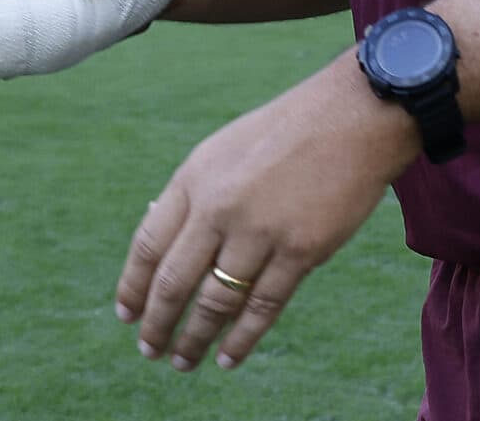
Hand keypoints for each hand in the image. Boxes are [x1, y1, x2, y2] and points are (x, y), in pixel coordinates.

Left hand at [118, 62, 418, 373]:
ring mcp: (260, 230)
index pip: (148, 244)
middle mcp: (219, 206)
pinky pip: (262, 307)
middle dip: (157, 323)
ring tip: (184, 361)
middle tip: (150, 350)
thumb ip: (195, 197)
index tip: (126, 314)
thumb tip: (166, 247)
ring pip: (214, 302)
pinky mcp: (300, 250)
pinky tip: (228, 358)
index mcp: (194, 178)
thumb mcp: (223, 151)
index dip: (133, 286)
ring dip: (194, 338)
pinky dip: (241, 339)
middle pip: (173, 281)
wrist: (352, 118)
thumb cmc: (286, 134)